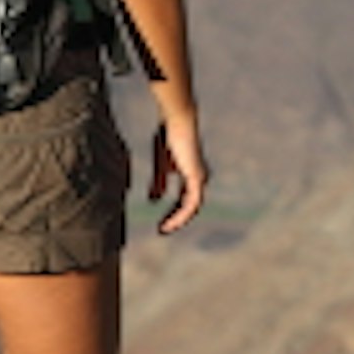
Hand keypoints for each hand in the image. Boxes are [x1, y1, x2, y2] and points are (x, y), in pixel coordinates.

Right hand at [148, 113, 208, 236]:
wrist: (177, 123)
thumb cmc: (168, 137)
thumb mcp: (161, 164)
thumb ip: (159, 182)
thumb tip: (154, 200)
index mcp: (190, 174)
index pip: (184, 199)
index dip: (173, 212)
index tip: (161, 224)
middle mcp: (198, 178)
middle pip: (188, 206)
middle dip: (175, 219)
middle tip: (161, 230)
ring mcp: (199, 178)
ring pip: (191, 207)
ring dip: (178, 220)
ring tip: (164, 229)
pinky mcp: (197, 178)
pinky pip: (192, 202)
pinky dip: (182, 213)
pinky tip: (172, 221)